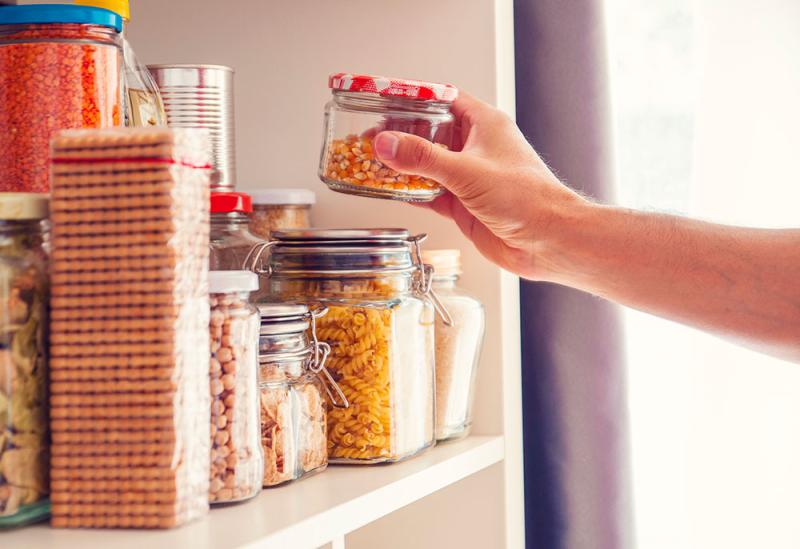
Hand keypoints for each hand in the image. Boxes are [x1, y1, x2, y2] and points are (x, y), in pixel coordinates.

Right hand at [373, 92, 586, 279]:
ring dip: (403, 164)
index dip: (414, 98)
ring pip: (427, 164)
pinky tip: (391, 190)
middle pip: (430, 131)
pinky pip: (430, 192)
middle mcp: (476, 147)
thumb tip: (387, 143)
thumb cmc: (527, 198)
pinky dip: (410, 191)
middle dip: (401, 133)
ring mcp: (469, 176)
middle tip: (371, 135)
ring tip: (372, 160)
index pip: (443, 98)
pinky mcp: (463, 203)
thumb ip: (423, 158)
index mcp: (484, 124)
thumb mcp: (467, 171)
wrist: (547, 241)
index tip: (386, 100)